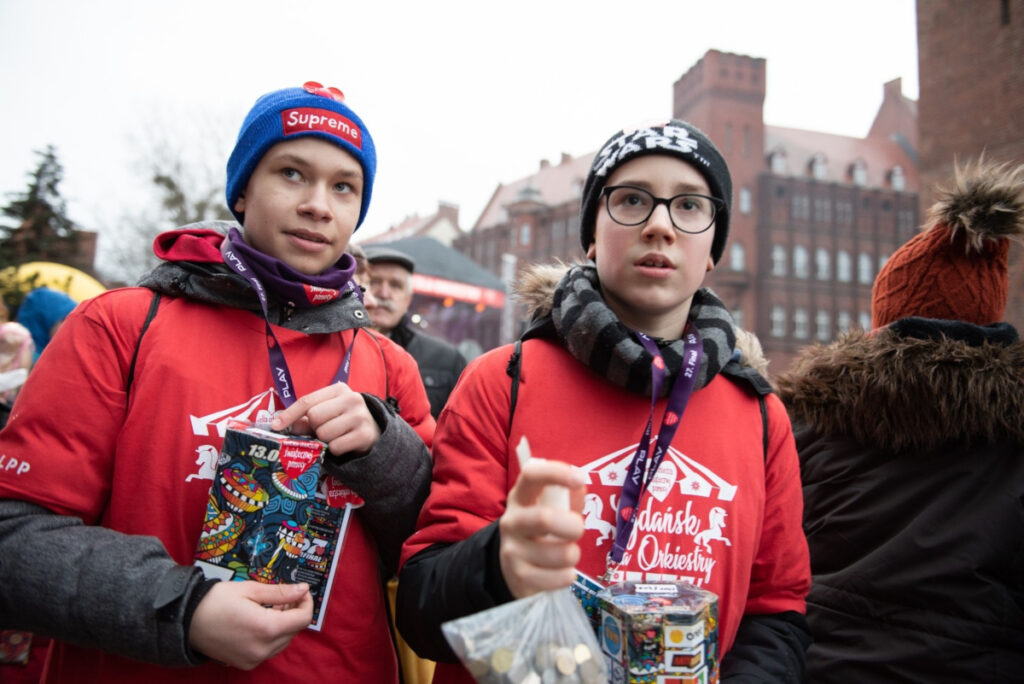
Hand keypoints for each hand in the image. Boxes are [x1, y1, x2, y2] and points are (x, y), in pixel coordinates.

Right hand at [188, 581, 312, 668]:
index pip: (302, 619)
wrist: (186, 620)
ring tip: (272, 607)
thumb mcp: (250, 589)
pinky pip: (269, 650)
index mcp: (266, 628)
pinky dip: (272, 637)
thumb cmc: (216, 601)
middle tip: (284, 597)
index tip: (301, 591)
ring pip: (283, 642)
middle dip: (294, 612)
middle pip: (294, 631)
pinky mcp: (245, 664)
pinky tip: (261, 622)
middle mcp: (262, 649)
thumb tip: (303, 589)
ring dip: (284, 625)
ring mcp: (254, 659)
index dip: (306, 603)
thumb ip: (280, 592)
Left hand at [271, 383, 380, 456]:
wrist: (376, 432)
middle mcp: (352, 399)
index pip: (307, 401)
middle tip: (324, 430)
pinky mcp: (364, 434)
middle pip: (314, 417)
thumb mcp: (327, 413)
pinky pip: (335, 447)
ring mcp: (360, 416)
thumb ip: (306, 417)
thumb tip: (284, 425)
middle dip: (314, 428)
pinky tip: (345, 444)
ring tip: (336, 436)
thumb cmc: (345, 421)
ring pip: (324, 433)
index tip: (275, 426)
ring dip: (325, 440)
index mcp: (339, 389)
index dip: (289, 414)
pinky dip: (335, 450)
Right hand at [498, 459, 586, 598]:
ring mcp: (512, 551)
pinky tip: (562, 572)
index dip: (556, 473)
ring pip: (559, 554)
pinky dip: (568, 576)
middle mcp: (512, 522)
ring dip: (573, 554)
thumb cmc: (542, 532)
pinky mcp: (519, 578)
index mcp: (521, 498)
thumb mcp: (553, 510)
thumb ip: (568, 498)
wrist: (515, 569)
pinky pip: (558, 578)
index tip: (579, 479)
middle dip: (572, 526)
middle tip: (578, 529)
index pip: (531, 476)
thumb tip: (580, 486)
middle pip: (543, 519)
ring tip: (568, 554)